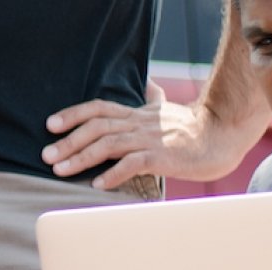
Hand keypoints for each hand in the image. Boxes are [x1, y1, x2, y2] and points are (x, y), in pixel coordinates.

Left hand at [43, 82, 259, 189]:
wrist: (225, 135)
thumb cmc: (194, 128)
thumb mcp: (167, 111)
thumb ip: (152, 101)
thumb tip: (148, 85)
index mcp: (137, 114)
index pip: (99, 108)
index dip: (73, 114)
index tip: (50, 125)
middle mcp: (140, 123)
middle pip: (97, 126)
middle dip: (69, 140)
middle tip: (46, 156)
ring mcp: (151, 139)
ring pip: (109, 144)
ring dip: (81, 157)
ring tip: (60, 171)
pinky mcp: (164, 157)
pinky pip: (133, 163)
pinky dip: (113, 173)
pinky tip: (98, 184)